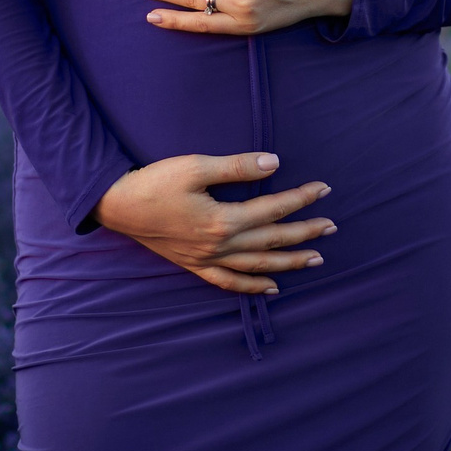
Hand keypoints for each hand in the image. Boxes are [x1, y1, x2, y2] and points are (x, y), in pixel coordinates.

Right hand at [94, 152, 334, 294]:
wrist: (117, 206)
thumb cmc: (155, 182)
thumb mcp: (195, 166)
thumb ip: (236, 167)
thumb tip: (274, 163)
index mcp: (222, 220)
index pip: (273, 209)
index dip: (301, 199)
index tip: (324, 189)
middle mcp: (219, 245)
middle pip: (272, 240)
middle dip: (305, 233)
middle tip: (332, 226)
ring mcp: (207, 259)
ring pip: (257, 265)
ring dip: (289, 262)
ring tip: (316, 259)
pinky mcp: (195, 265)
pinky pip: (229, 281)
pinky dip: (252, 285)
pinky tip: (272, 286)